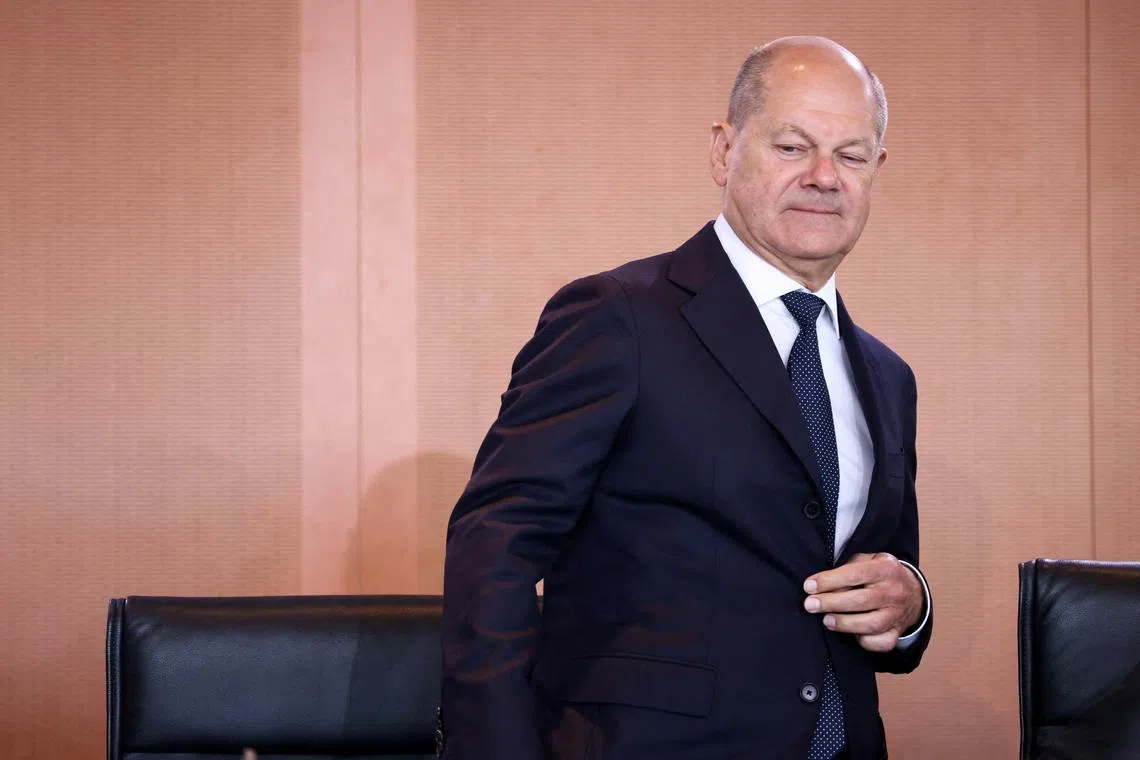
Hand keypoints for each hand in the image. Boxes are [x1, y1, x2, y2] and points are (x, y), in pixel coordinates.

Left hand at [802, 552, 922, 651]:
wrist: (913, 592)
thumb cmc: (881, 574)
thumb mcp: (869, 560)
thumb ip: (849, 567)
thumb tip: (824, 584)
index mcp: (886, 569)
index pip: (855, 574)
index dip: (829, 581)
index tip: (808, 586)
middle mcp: (894, 592)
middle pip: (860, 601)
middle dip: (831, 603)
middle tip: (810, 605)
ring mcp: (897, 614)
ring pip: (870, 624)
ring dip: (844, 623)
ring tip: (826, 620)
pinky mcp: (897, 632)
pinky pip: (881, 642)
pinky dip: (865, 641)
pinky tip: (851, 634)